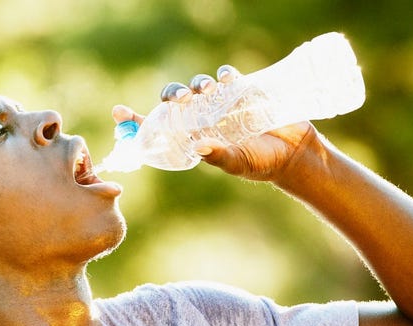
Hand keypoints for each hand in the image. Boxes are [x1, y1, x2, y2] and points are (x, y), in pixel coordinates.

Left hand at [112, 66, 318, 181]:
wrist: (295, 154)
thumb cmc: (263, 164)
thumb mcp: (239, 164)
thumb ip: (219, 156)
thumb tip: (200, 146)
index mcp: (194, 137)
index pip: (158, 126)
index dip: (136, 119)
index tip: (117, 111)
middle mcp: (203, 118)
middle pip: (175, 100)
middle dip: (171, 95)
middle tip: (178, 100)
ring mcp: (222, 103)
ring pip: (198, 86)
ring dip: (195, 84)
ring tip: (205, 90)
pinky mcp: (242, 91)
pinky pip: (226, 77)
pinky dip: (223, 75)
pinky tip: (226, 79)